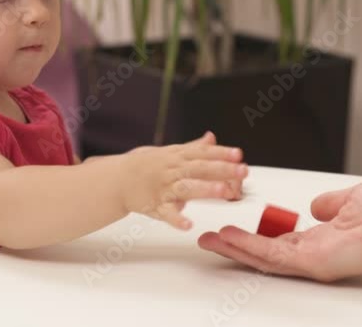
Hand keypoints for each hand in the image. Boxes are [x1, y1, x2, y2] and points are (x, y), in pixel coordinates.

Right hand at [119, 132, 247, 229]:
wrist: (117, 179)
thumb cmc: (147, 166)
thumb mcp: (170, 152)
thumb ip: (193, 148)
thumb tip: (212, 138)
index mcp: (177, 156)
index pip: (202, 153)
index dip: (221, 153)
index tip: (238, 154)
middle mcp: (172, 170)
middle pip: (199, 168)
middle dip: (222, 169)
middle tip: (243, 170)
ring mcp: (164, 188)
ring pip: (187, 188)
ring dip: (206, 189)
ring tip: (226, 191)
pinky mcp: (155, 206)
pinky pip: (166, 214)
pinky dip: (177, 219)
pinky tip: (189, 224)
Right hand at [198, 180, 361, 281]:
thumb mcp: (354, 198)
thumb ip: (331, 202)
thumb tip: (315, 206)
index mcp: (324, 238)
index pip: (281, 241)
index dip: (256, 236)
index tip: (235, 230)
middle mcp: (315, 253)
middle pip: (266, 253)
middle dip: (236, 247)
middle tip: (209, 239)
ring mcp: (313, 260)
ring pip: (263, 257)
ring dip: (234, 248)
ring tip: (208, 241)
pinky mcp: (314, 261)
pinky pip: (273, 256)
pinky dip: (247, 248)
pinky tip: (228, 240)